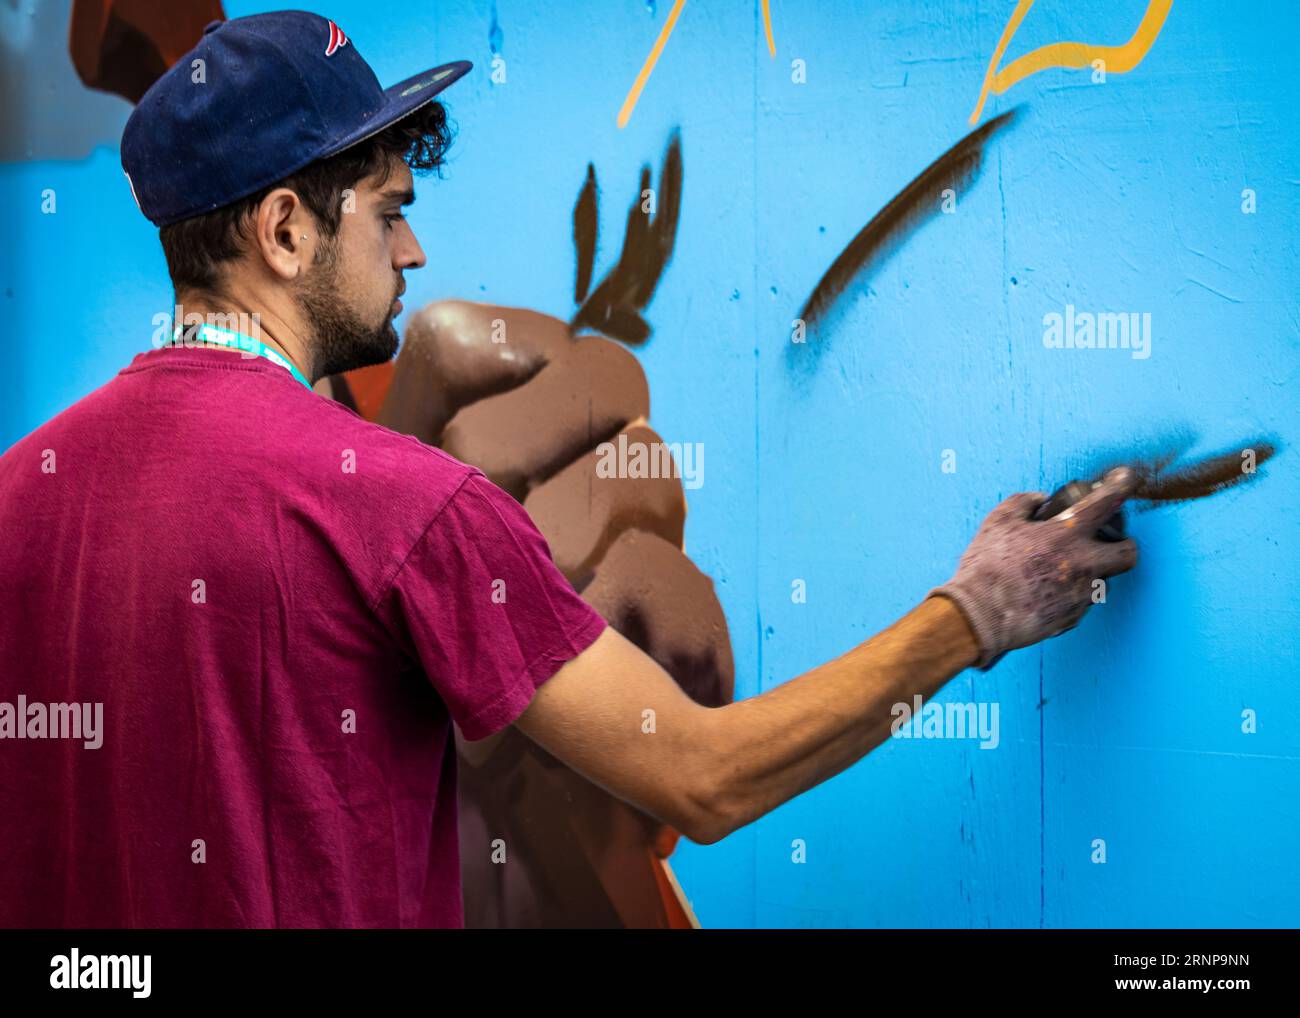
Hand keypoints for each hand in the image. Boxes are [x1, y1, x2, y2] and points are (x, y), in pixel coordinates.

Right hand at [928, 466, 1139, 668]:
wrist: (980, 616)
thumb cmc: (986, 568)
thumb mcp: (997, 522)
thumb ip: (1022, 503)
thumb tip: (1038, 499)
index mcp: (1066, 534)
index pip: (1107, 501)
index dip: (1121, 483)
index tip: (1124, 478)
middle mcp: (1083, 564)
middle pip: (1127, 553)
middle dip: (1124, 544)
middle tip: (1107, 542)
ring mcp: (1080, 594)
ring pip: (1105, 581)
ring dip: (1092, 572)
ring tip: (1064, 570)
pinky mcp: (1072, 618)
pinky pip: (1082, 602)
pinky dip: (1070, 594)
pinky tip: (1048, 592)